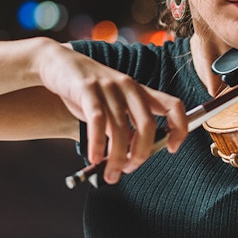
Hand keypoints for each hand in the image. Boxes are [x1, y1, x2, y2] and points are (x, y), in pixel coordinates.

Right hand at [37, 45, 188, 182]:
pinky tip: (94, 158)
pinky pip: (97, 121)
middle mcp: (129, 87)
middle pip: (148, 124)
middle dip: (140, 153)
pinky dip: (97, 144)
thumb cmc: (87, 91)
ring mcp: (109, 87)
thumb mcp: (112, 107)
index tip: (171, 149)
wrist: (57, 63)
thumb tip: (132, 156)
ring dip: (116, 157)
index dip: (180, 128)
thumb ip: (125, 127)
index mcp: (141, 92)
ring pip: (120, 128)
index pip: (174, 105)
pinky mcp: (87, 89)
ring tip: (110, 174)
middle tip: (128, 169)